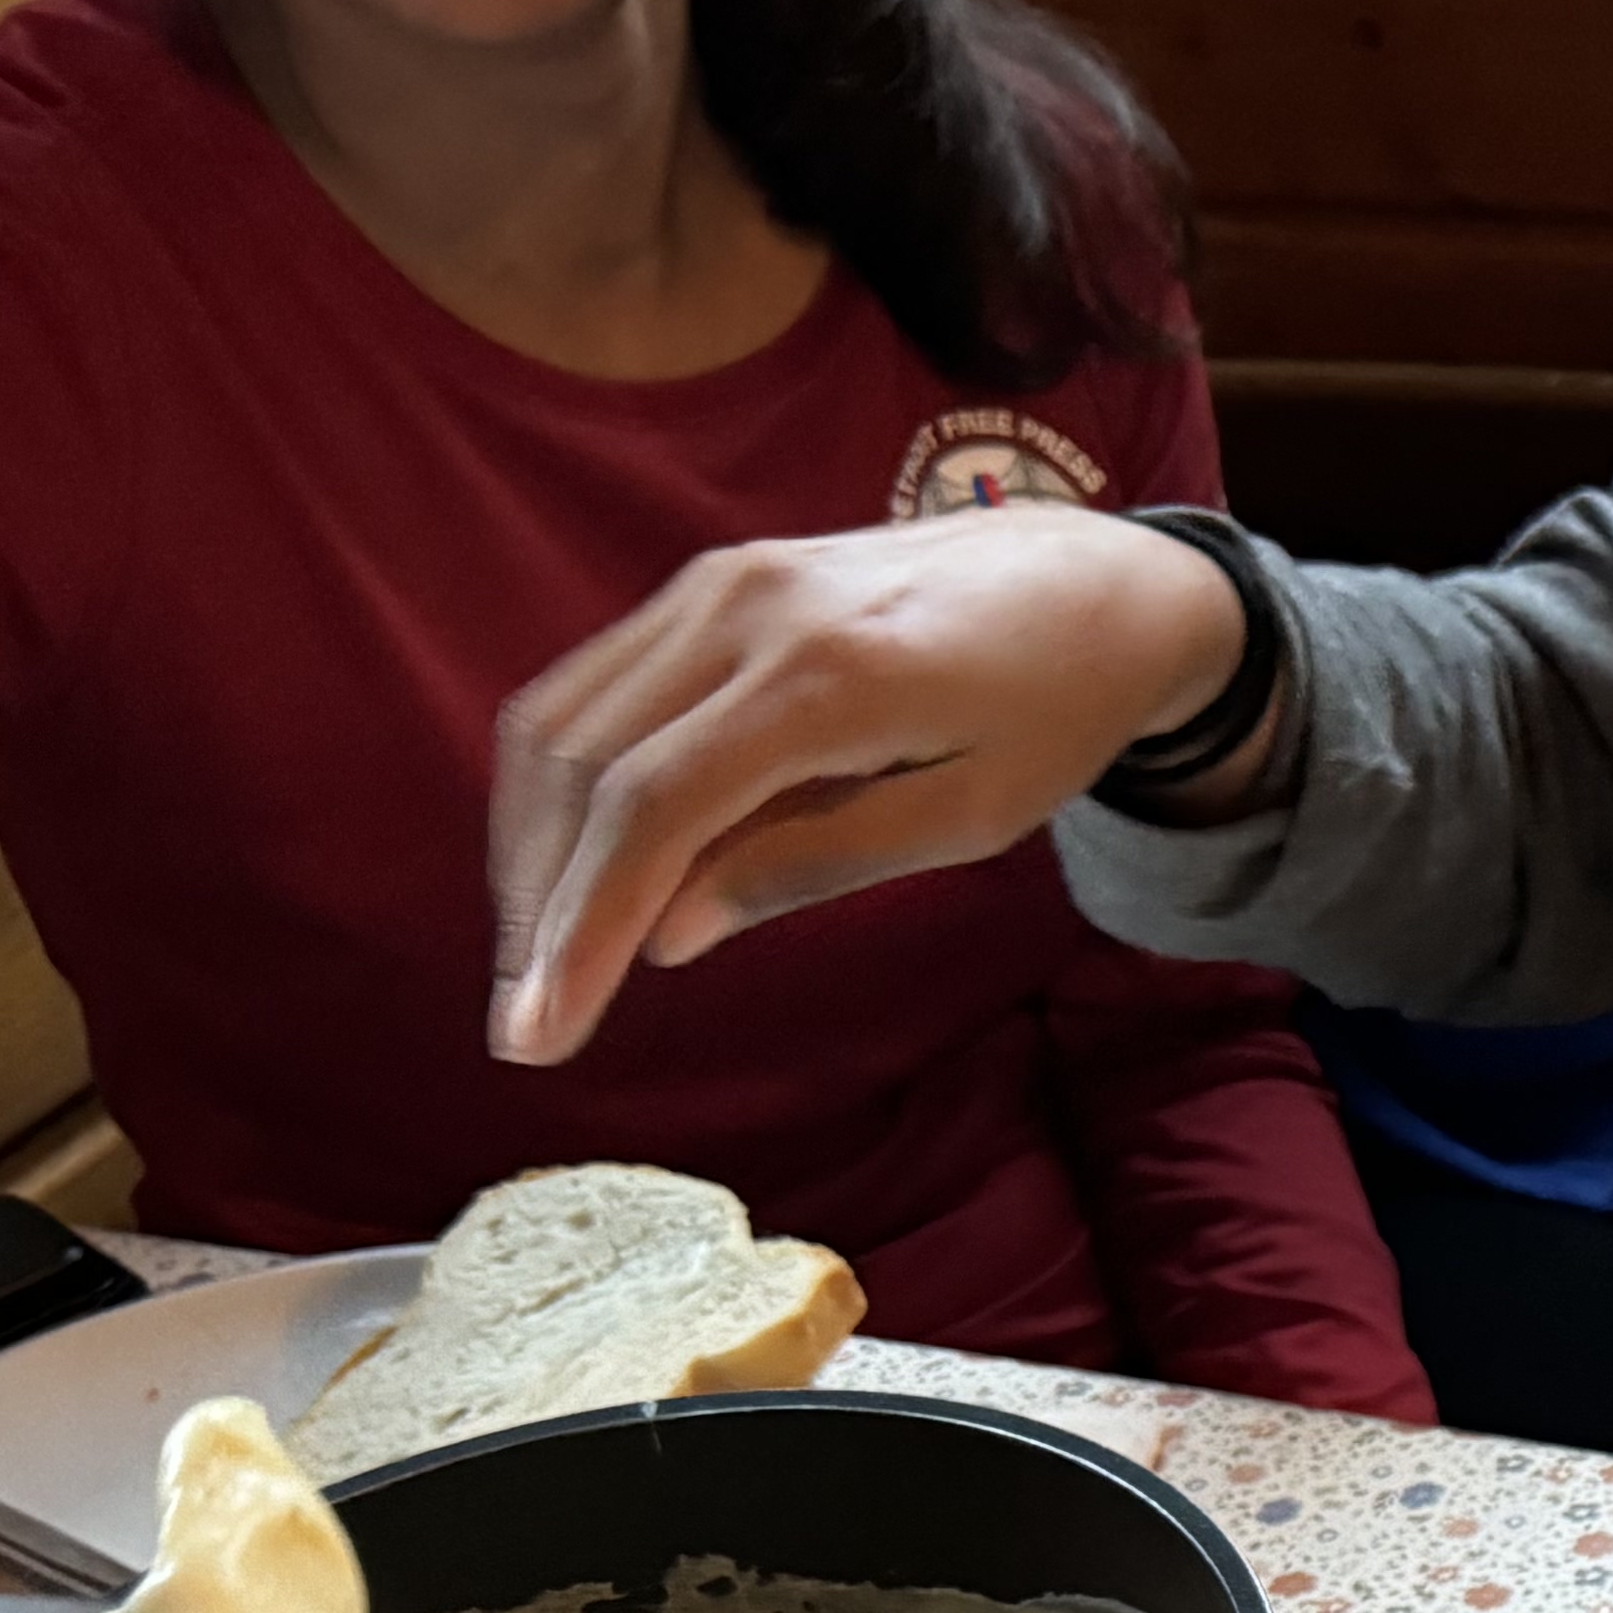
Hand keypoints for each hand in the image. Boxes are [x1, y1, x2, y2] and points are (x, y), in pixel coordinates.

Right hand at [486, 507, 1255, 1066]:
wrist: (1087, 580)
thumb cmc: (1051, 709)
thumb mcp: (970, 815)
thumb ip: (815, 865)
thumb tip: (663, 935)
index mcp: (826, 674)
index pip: (656, 808)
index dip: (583, 928)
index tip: (539, 1033)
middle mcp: (745, 608)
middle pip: (585, 766)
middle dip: (539, 906)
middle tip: (525, 1022)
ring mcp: (714, 583)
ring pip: (563, 722)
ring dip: (531, 848)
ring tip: (538, 960)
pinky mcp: (706, 583)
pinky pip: (594, 687)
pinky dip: (563, 784)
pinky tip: (571, 869)